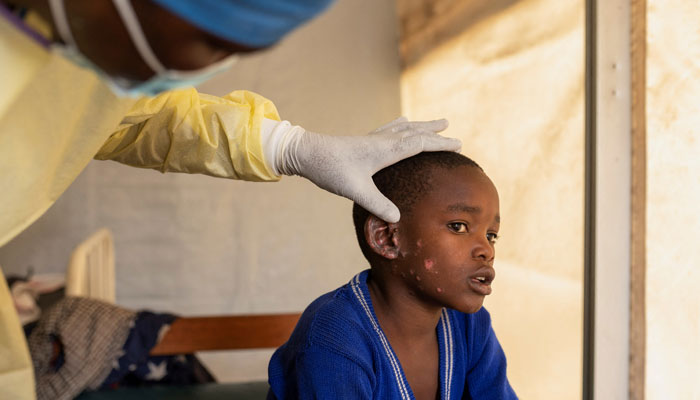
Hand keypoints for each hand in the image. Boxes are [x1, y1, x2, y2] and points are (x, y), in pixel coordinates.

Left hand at [271, 117, 460, 221]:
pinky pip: (390, 129)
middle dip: (435, 133)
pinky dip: (402, 125)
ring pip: (404, 128)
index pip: (420, 143)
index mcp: (385, 150)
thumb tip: (397, 218)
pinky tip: (402, 122)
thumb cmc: (331, 170)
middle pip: (415, 132)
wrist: (307, 153)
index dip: (440, 144)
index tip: (459, 144)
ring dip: (422, 126)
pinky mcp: (364, 140)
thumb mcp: (355, 190)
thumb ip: (378, 204)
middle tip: (452, 130)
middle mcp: (382, 140)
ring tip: (437, 123)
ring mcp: (373, 138)